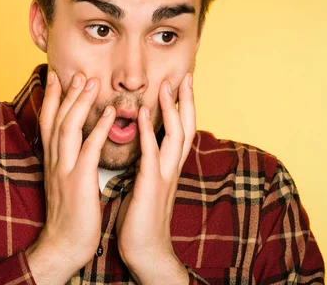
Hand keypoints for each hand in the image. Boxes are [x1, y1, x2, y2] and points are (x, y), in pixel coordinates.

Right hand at [26, 71, 115, 283]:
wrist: (64, 244)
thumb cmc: (70, 214)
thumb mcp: (63, 181)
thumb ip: (66, 160)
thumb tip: (73, 143)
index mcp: (52, 160)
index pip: (49, 122)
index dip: (52, 97)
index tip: (56, 76)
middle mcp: (54, 160)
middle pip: (56, 118)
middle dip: (65, 92)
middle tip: (75, 70)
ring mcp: (65, 169)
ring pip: (68, 127)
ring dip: (80, 102)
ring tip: (91, 81)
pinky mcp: (78, 182)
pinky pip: (89, 149)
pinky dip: (99, 129)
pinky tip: (110, 113)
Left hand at [115, 74, 195, 284]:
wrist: (145, 250)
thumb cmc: (140, 218)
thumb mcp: (146, 184)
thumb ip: (148, 164)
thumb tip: (143, 146)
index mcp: (168, 167)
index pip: (180, 130)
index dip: (182, 107)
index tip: (179, 84)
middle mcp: (171, 168)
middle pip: (186, 127)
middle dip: (187, 100)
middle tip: (185, 75)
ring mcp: (164, 176)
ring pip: (176, 136)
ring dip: (172, 109)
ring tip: (167, 85)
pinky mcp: (151, 186)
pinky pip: (151, 154)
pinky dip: (147, 132)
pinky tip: (140, 114)